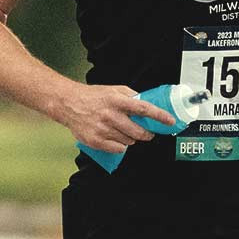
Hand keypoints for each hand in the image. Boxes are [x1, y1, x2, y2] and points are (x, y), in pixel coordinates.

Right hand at [55, 84, 178, 154]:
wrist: (68, 103)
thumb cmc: (92, 96)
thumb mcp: (113, 89)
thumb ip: (131, 96)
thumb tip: (149, 103)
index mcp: (117, 100)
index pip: (144, 109)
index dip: (160, 116)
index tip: (170, 121)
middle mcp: (110, 115)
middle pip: (139, 132)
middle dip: (146, 134)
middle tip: (146, 132)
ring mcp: (102, 129)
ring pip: (129, 141)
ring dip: (131, 138)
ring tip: (122, 131)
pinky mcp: (96, 140)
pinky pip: (118, 149)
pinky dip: (120, 146)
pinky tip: (114, 137)